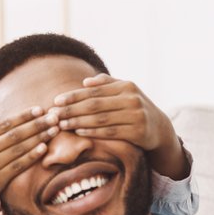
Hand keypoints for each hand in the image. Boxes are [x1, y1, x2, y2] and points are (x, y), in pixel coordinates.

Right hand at [0, 107, 59, 208]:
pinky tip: (44, 148)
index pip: (4, 123)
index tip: (40, 110)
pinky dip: (31, 156)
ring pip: (18, 149)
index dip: (23, 116)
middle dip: (36, 124)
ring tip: (54, 130)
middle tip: (54, 117)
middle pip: (14, 135)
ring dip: (39, 138)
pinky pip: (18, 166)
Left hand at [50, 74, 188, 179]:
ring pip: (101, 119)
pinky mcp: (138, 132)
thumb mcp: (124, 91)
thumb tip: (85, 82)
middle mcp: (132, 99)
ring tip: (62, 124)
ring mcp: (136, 116)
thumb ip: (106, 84)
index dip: (74, 96)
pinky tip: (79, 132)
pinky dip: (93, 132)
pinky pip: (110, 132)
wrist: (159, 127)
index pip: (94, 91)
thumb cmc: (134, 107)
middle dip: (72, 110)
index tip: (56, 101)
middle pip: (95, 105)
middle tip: (54, 114)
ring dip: (79, 122)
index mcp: (126, 86)